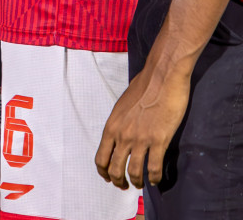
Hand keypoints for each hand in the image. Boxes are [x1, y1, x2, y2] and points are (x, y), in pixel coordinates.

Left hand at [95, 60, 189, 189]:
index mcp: (111, 126)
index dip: (103, 172)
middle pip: (114, 168)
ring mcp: (140, 139)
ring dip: (136, 182)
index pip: (100, 157)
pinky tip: (155, 180)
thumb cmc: (143, 87)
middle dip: (117, 181)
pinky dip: (154, 177)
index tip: (107, 177)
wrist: (162, 77)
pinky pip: (153, 166)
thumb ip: (120, 122)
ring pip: (133, 171)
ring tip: (139, 185)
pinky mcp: (158, 140)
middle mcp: (122, 135)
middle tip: (123, 186)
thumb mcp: (122, 105)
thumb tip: (122, 131)